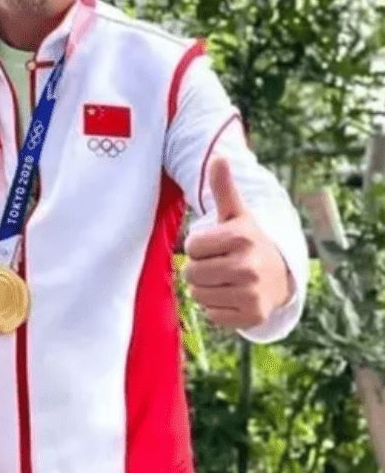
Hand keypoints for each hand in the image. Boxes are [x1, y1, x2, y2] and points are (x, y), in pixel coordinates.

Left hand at [183, 157, 292, 328]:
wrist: (281, 275)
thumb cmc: (247, 241)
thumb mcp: (235, 214)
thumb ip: (222, 188)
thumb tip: (218, 156)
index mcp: (241, 236)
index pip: (192, 247)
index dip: (199, 247)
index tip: (217, 245)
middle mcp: (249, 265)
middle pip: (192, 272)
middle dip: (200, 268)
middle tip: (220, 264)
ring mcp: (252, 293)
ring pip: (198, 294)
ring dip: (205, 288)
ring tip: (226, 279)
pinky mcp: (252, 315)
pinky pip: (211, 314)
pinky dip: (217, 307)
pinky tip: (233, 296)